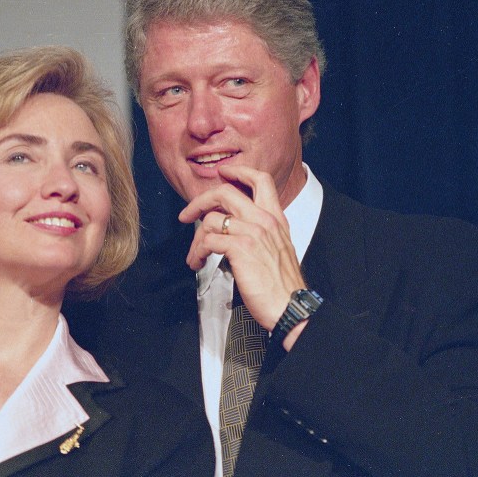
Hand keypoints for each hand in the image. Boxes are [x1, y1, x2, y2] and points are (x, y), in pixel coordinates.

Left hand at [178, 165, 306, 334]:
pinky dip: (197, 252)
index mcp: (275, 217)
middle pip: (225, 192)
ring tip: (194, 255)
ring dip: (196, 239)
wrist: (290, 306)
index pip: (261, 180)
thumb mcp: (277, 248)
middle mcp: (264, 220)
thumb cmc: (282, 284)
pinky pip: (208, 241)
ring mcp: (253, 232)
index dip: (238, 171)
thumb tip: (231, 228)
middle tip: (187, 215)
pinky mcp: (240, 248)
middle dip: (199, 201)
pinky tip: (198, 263)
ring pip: (211, 219)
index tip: (222, 173)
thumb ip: (259, 232)